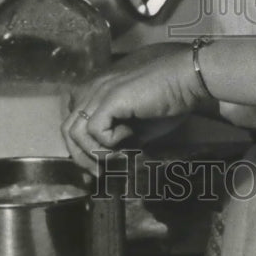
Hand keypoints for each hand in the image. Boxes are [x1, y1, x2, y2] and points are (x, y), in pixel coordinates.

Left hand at [61, 43, 206, 174]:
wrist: (187, 82)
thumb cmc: (169, 100)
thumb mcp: (140, 128)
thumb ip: (121, 139)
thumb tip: (111, 161)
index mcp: (97, 92)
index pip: (72, 123)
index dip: (81, 148)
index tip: (97, 166)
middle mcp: (93, 89)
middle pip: (67, 129)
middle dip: (81, 156)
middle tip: (101, 173)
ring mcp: (100, 92)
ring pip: (75, 132)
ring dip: (92, 153)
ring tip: (115, 160)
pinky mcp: (110, 98)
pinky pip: (94, 130)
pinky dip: (107, 142)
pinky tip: (128, 139)